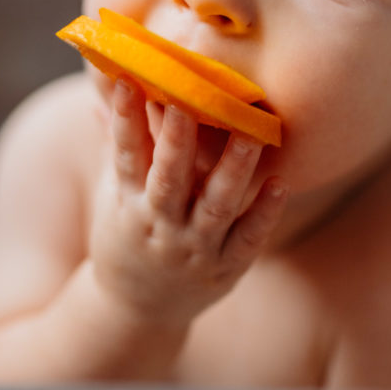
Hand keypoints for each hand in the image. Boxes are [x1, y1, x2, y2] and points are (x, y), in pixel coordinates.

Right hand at [90, 77, 287, 327]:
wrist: (136, 311)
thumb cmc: (126, 235)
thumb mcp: (113, 193)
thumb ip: (117, 142)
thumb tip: (110, 84)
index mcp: (128, 200)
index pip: (124, 153)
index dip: (124, 116)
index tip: (127, 78)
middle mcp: (159, 223)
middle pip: (169, 177)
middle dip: (178, 139)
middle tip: (192, 97)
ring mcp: (193, 248)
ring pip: (215, 206)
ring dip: (234, 169)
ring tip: (253, 134)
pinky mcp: (225, 268)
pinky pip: (247, 239)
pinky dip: (264, 214)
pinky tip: (280, 184)